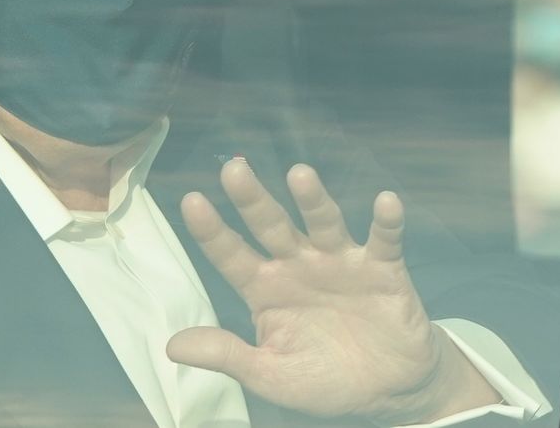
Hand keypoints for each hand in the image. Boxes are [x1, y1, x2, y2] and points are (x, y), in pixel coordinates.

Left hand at [166, 160, 499, 423]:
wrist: (388, 389)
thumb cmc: (322, 377)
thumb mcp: (269, 374)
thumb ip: (227, 355)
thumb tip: (171, 347)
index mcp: (265, 287)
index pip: (231, 254)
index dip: (212, 231)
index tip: (191, 202)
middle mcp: (298, 265)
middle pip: (271, 226)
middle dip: (252, 199)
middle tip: (234, 170)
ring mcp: (340, 263)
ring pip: (323, 224)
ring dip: (312, 200)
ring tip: (299, 175)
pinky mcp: (382, 270)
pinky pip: (384, 241)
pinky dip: (386, 222)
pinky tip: (386, 202)